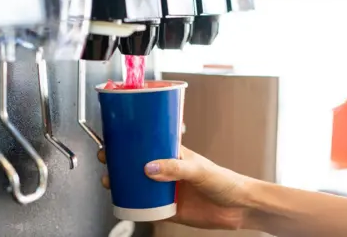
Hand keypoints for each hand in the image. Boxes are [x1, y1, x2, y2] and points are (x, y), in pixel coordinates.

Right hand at [98, 146, 255, 229]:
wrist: (239, 208)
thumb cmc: (226, 181)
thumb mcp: (200, 170)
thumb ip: (176, 168)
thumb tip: (150, 168)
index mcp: (174, 154)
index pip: (148, 142)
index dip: (131, 139)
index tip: (115, 137)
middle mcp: (167, 170)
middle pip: (137, 163)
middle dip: (119, 160)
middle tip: (107, 159)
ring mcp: (166, 189)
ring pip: (138, 183)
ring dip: (122, 182)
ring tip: (110, 181)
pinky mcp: (167, 208)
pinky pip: (145, 206)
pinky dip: (133, 204)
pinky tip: (124, 202)